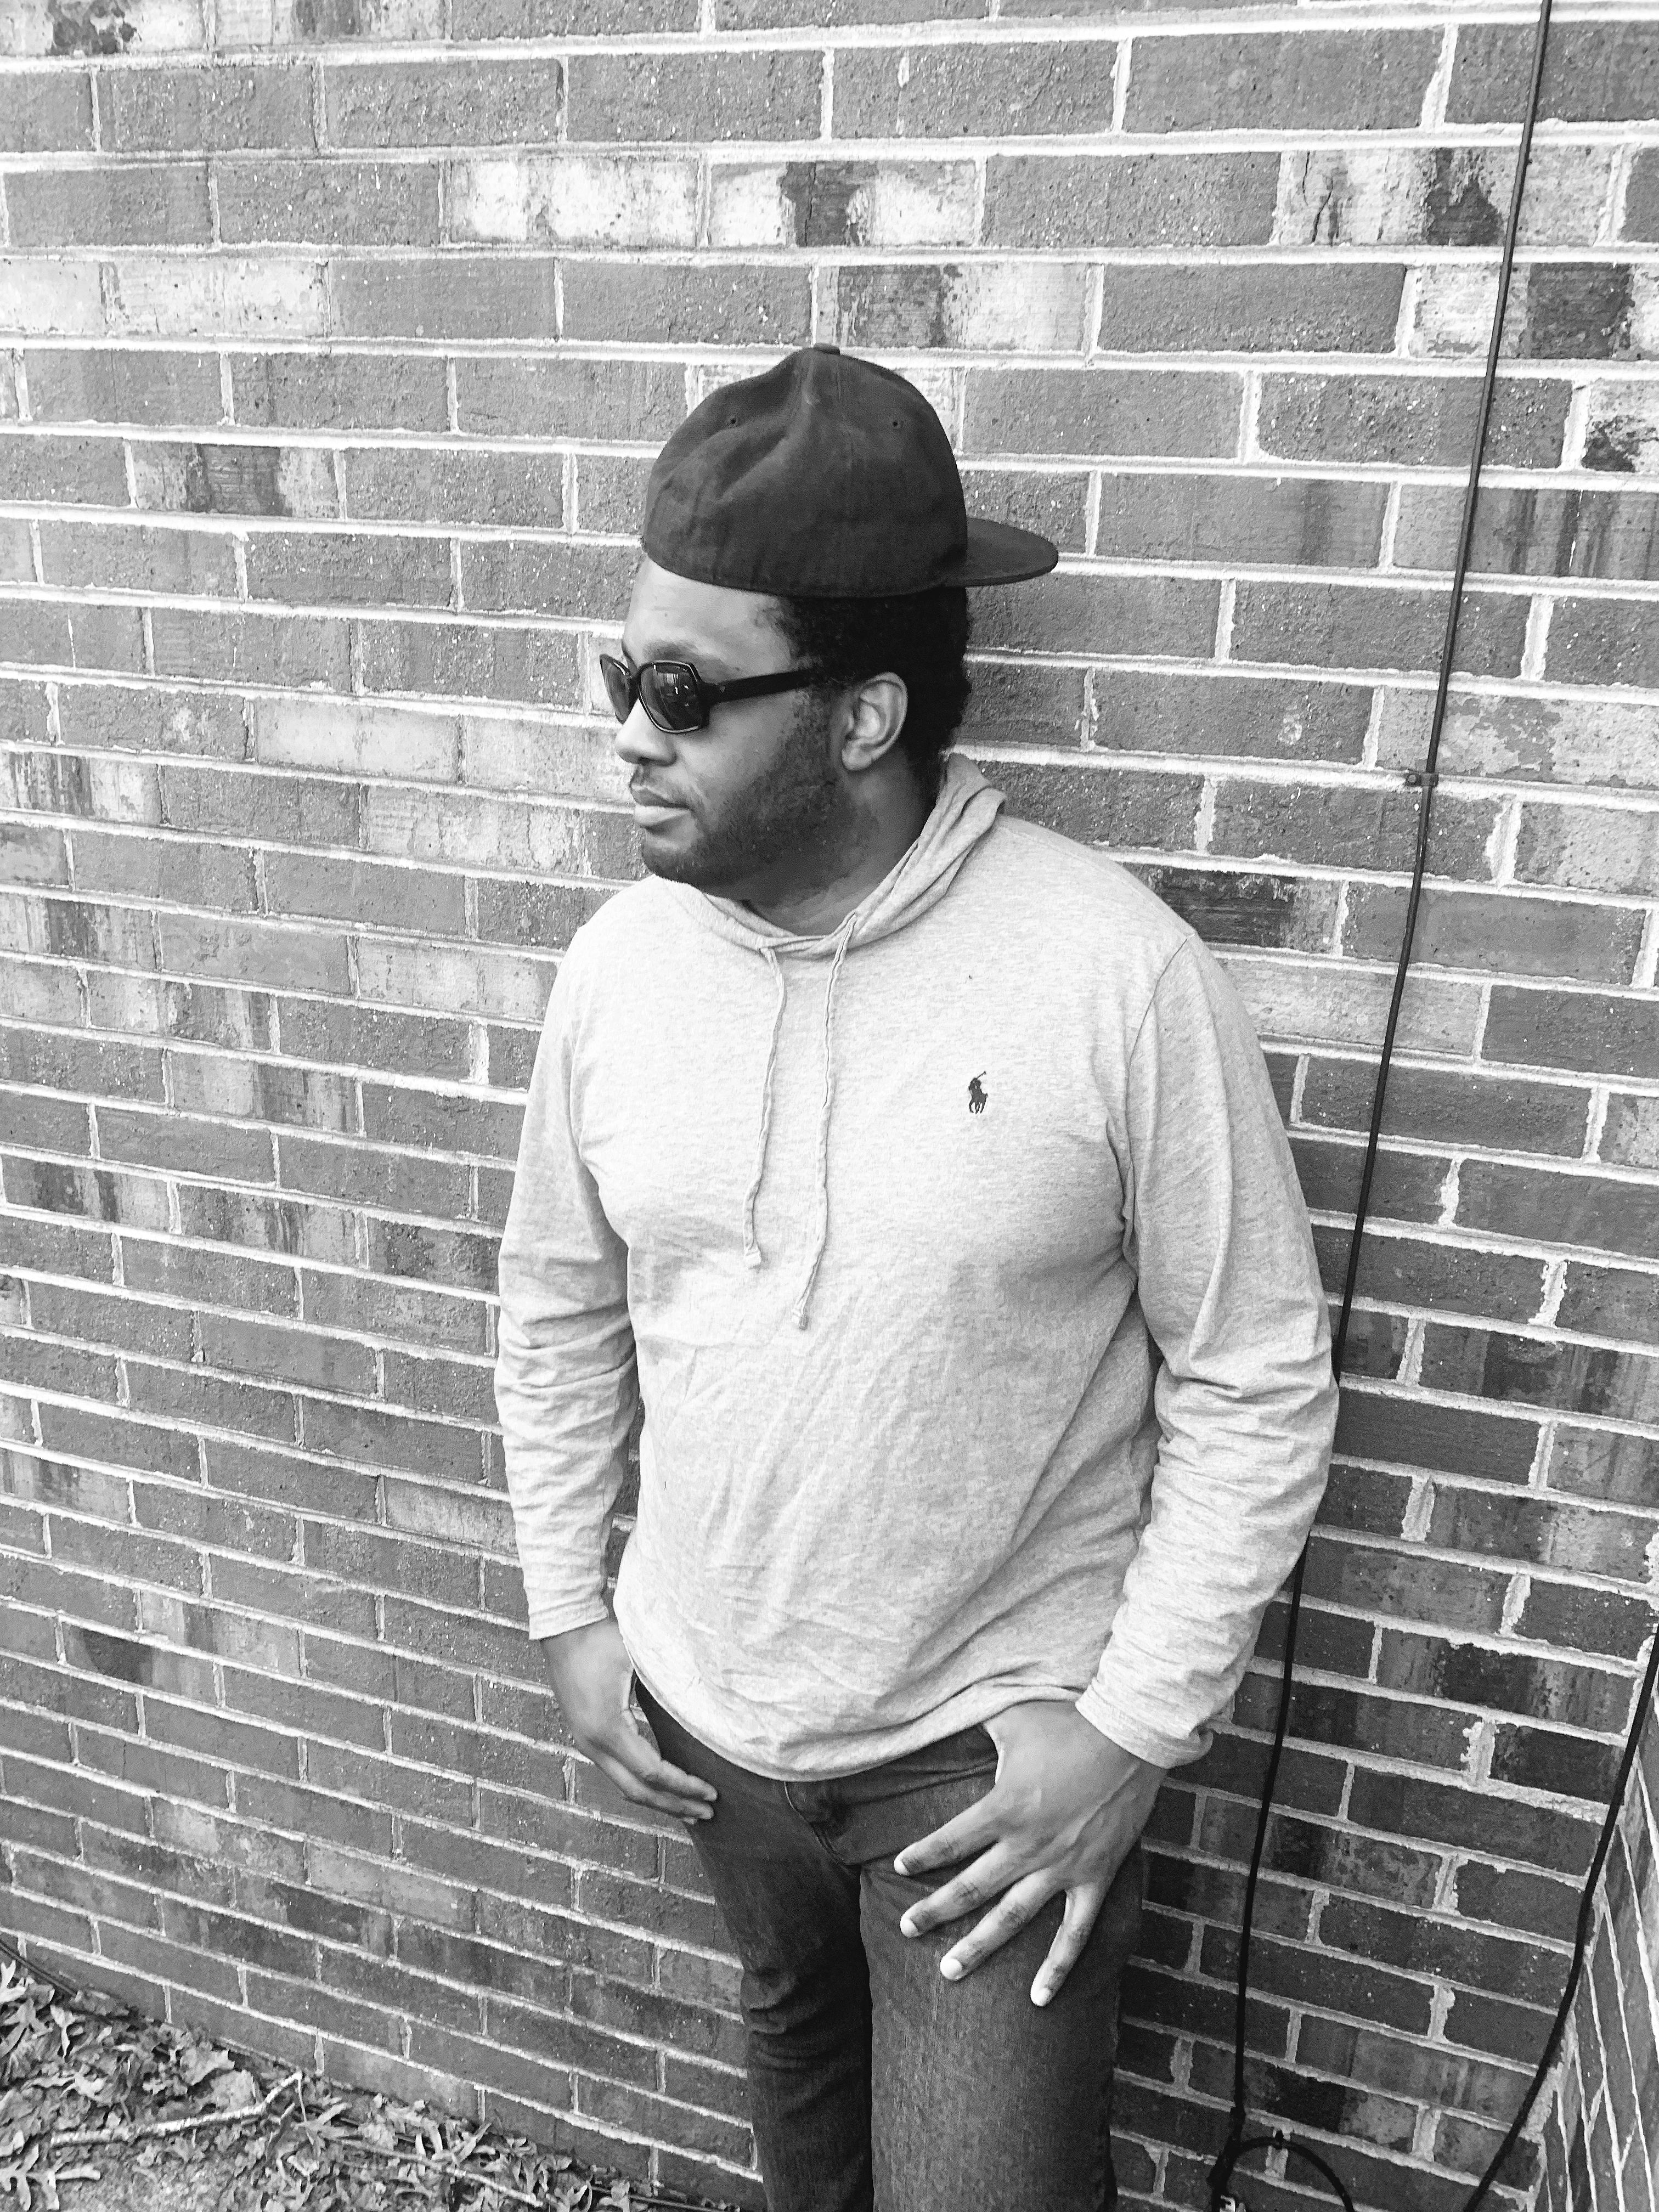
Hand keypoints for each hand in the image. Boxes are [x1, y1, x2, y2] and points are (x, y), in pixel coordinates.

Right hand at [538, 1617, 717, 1824]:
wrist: (562, 1631)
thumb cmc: (601, 1640)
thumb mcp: (638, 1658)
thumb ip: (669, 1682)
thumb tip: (708, 1702)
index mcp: (608, 1729)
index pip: (652, 1772)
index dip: (683, 1786)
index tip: (711, 1793)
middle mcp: (594, 1744)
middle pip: (638, 1792)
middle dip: (675, 1806)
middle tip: (707, 1814)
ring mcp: (587, 1744)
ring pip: (625, 1787)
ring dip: (658, 1800)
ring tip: (689, 1809)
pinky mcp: (587, 1738)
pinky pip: (618, 1773)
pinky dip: (643, 1785)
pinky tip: (661, 1785)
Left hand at [892, 1702, 1163, 2005]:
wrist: (1128, 1737)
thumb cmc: (1067, 1723)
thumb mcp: (1012, 1716)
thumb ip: (976, 1722)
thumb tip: (944, 1709)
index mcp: (1003, 1808)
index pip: (950, 1840)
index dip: (923, 1855)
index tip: (900, 1867)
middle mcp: (1027, 1845)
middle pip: (971, 1887)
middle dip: (935, 1910)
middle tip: (906, 1928)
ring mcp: (1062, 1868)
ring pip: (1012, 1918)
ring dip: (979, 1947)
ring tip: (949, 1971)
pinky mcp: (1094, 1878)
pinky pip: (1074, 1933)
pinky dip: (1058, 1967)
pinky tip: (1039, 1998)